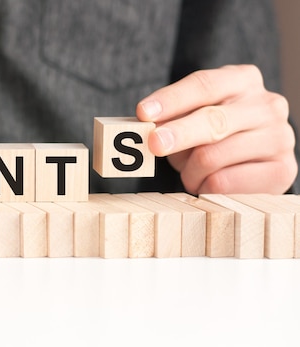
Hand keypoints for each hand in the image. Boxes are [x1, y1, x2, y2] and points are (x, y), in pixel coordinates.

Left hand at [137, 64, 296, 193]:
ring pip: (213, 157)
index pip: (204, 85)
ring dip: (188, 170)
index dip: (172, 99)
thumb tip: (145, 125)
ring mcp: (279, 137)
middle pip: (213, 120)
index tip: (144, 112)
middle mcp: (266, 105)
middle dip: (179, 134)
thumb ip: (171, 118)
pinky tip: (206, 183)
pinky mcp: (282, 170)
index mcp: (242, 80)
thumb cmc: (214, 134)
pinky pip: (224, 183)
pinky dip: (203, 186)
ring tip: (189, 172)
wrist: (253, 161)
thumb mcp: (191, 117)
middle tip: (154, 144)